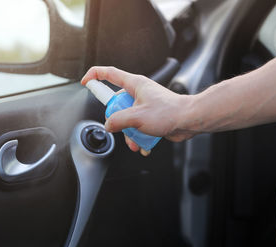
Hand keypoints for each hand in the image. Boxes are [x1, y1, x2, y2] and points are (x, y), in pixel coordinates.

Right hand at [81, 66, 196, 154]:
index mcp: (134, 84)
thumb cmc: (169, 112)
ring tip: (135, 141)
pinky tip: (143, 144)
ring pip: (126, 118)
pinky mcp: (150, 116)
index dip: (95, 75)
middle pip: (116, 104)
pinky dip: (138, 137)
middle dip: (116, 120)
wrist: (190, 121)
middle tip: (121, 127)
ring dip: (128, 133)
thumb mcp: (137, 116)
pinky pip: (137, 126)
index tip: (85, 82)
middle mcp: (138, 92)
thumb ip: (118, 120)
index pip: (109, 73)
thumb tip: (108, 124)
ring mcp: (144, 105)